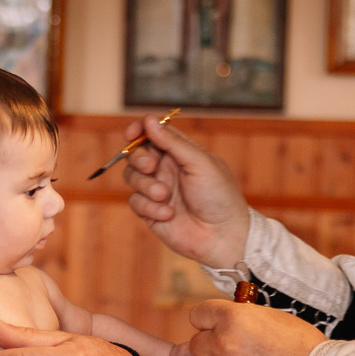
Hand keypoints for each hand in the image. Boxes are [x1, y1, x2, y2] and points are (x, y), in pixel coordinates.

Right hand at [121, 117, 251, 269]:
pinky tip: (169, 215)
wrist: (222, 236)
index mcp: (180, 153)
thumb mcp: (199, 163)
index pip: (154, 133)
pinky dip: (150, 207)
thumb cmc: (219, 196)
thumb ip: (172, 142)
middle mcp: (166, 169)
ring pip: (132, 177)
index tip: (132, 133)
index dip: (139, 129)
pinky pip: (135, 202)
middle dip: (139, 158)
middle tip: (151, 167)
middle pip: (136, 153)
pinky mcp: (150, 212)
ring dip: (145, 185)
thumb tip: (149, 120)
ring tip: (164, 195)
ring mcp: (156, 190)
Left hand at [187, 301, 326, 355]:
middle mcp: (223, 345)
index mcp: (233, 319)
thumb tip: (220, 323)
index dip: (208, 323)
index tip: (215, 329)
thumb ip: (241, 320)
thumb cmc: (303, 347)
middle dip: (212, 351)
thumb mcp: (272, 318)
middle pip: (197, 347)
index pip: (198, 316)